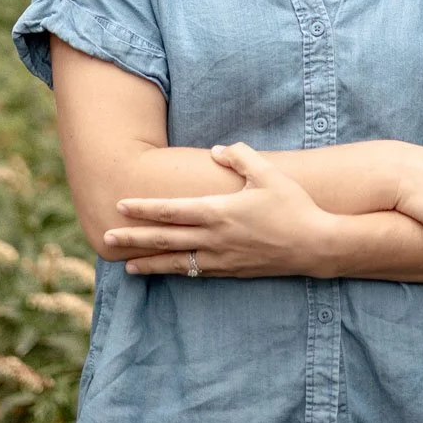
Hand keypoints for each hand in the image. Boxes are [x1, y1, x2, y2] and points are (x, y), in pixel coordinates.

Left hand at [101, 142, 334, 276]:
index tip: (120, 206)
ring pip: (177, 262)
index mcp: (218, 211)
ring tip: (127, 265)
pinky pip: (197, 272)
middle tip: (106, 239)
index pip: (171, 210)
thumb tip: (217, 150)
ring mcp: (222, 258)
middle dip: (133, 239)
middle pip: (164, 239)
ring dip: (150, 263)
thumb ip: (240, 157)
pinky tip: (166, 271)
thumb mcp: (267, 173)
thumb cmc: (292, 205)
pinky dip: (176, 272)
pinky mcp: (232, 271)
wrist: (315, 245)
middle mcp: (214, 238)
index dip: (144, 208)